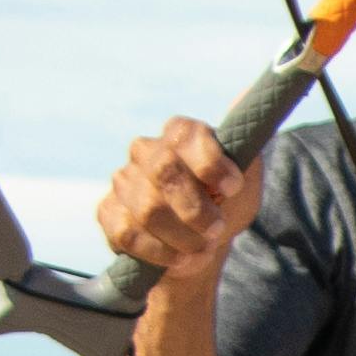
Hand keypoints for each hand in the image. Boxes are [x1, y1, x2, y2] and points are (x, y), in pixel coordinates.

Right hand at [99, 116, 265, 280]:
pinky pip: (126, 233)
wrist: (200, 245)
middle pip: (164, 171)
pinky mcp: (108, 211)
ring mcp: (124, 180)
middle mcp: (147, 151)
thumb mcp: (246, 177)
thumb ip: (244, 147)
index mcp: (180, 134)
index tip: (232, 189)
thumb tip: (241, 95)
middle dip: (195, 208)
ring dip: (181, 237)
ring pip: (147, 208)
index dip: (211, 164)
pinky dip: (158, 252)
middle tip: (216, 229)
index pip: (187, 135)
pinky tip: (179, 260)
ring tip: (202, 250)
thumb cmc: (225, 205)